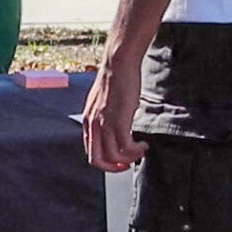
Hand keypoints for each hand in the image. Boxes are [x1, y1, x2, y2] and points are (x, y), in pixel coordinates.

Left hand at [83, 50, 147, 170]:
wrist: (118, 64)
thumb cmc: (115, 80)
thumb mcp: (103, 103)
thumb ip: (104, 117)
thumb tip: (115, 128)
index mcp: (87, 121)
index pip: (90, 151)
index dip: (105, 161)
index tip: (118, 160)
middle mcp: (92, 125)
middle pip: (96, 160)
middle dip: (113, 167)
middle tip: (127, 165)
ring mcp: (104, 124)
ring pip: (113, 156)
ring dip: (129, 158)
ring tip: (140, 151)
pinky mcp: (119, 120)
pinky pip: (126, 147)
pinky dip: (136, 150)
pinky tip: (143, 144)